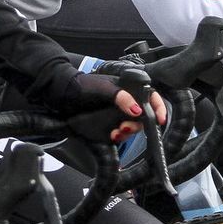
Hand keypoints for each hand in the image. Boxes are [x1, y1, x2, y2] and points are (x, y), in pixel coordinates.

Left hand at [39, 70, 166, 141]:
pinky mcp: (108, 127)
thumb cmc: (83, 85)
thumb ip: (122, 97)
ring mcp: (117, 115)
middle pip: (142, 117)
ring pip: (132, 128)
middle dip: (138, 125)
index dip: (158, 108)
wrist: (62, 96)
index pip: (150, 98)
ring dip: (128, 132)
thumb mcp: (104, 88)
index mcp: (128, 90)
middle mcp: (125, 103)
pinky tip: (112, 135)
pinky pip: (120, 135)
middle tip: (126, 127)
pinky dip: (119, 137)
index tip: (160, 119)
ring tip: (117, 132)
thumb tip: (137, 110)